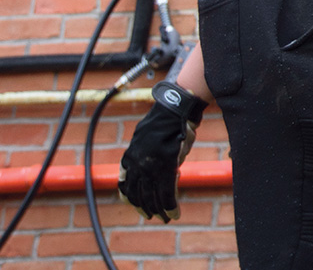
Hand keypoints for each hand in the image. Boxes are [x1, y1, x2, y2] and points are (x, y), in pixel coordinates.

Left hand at [118, 81, 206, 222]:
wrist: (176, 108)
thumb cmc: (166, 120)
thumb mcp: (146, 136)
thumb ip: (145, 153)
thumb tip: (151, 164)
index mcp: (130, 156)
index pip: (124, 183)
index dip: (128, 196)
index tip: (131, 204)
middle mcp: (138, 164)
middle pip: (138, 193)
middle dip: (144, 207)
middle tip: (150, 216)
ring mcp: (152, 166)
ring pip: (153, 196)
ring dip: (159, 209)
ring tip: (165, 217)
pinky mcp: (167, 167)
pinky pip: (168, 192)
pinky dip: (171, 205)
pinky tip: (175, 212)